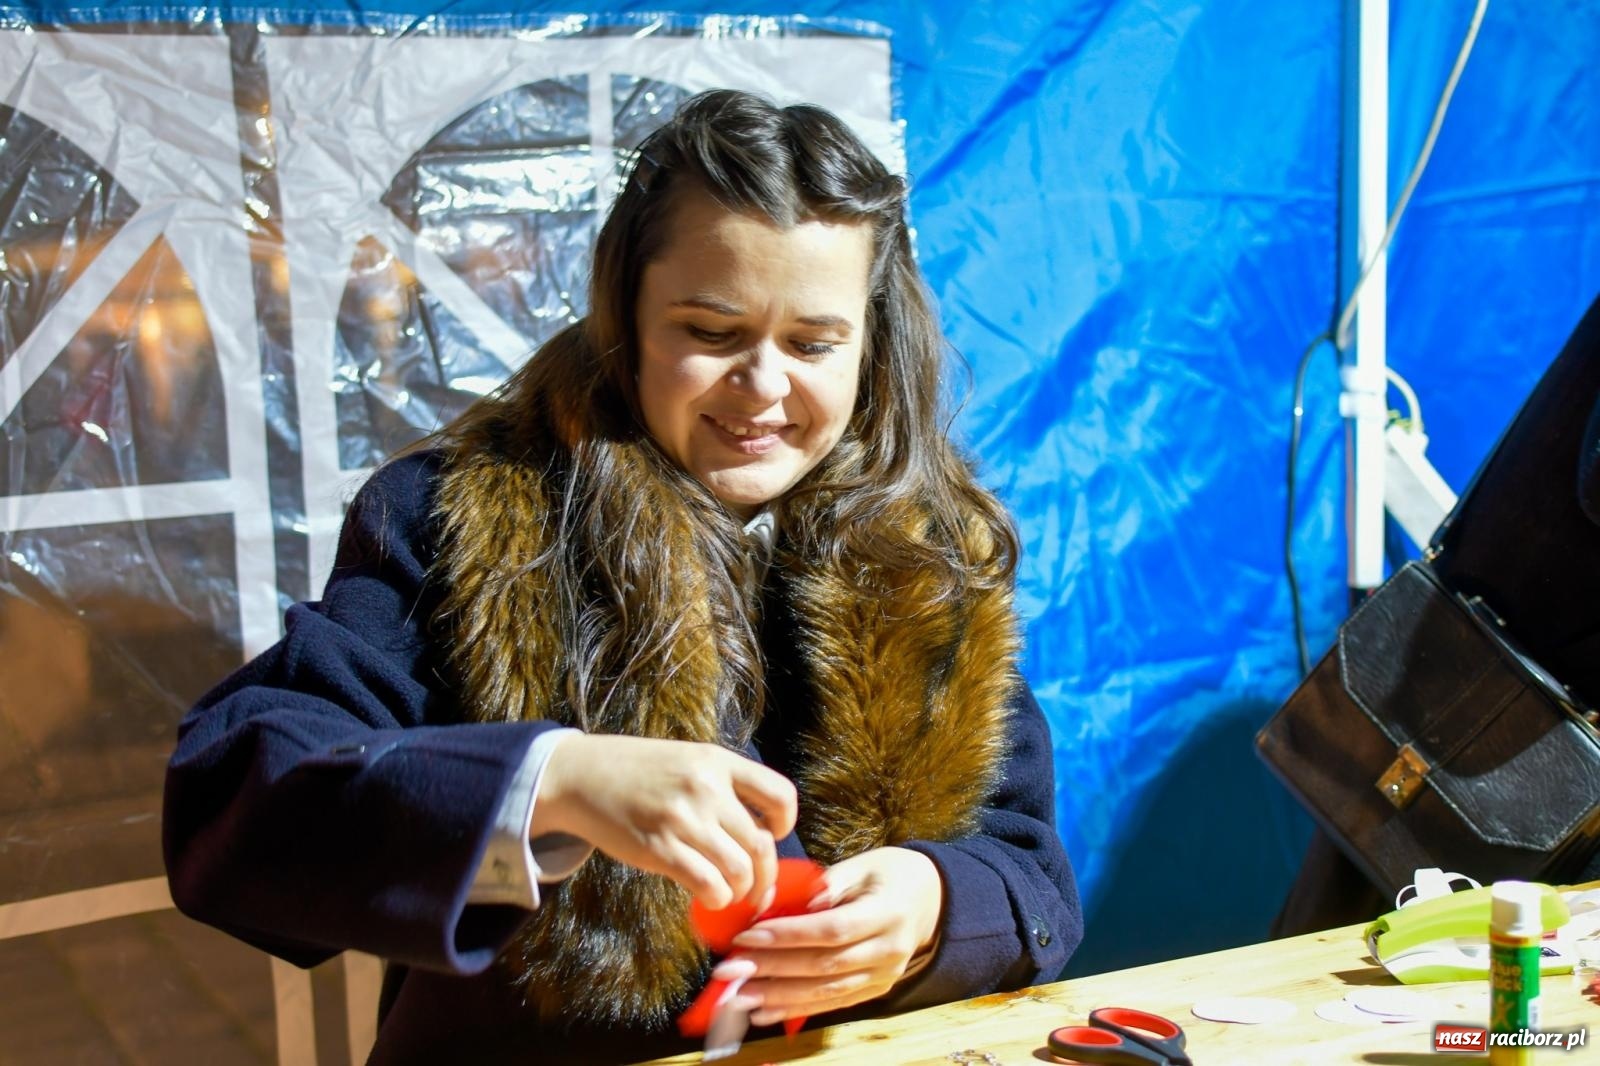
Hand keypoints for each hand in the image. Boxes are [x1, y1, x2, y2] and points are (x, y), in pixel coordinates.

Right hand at [533, 733, 796, 909]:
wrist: (581, 775)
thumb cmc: (638, 772)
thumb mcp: (688, 760)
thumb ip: (723, 787)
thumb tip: (758, 832)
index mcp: (718, 761)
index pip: (780, 794)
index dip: (785, 823)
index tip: (772, 835)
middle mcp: (707, 787)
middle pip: (761, 845)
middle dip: (765, 876)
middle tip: (758, 889)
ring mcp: (683, 818)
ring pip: (739, 870)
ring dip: (741, 891)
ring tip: (730, 894)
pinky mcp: (660, 848)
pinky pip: (708, 885)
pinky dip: (717, 898)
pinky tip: (709, 896)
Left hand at [714, 847, 943, 1026]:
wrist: (931, 899)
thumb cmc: (890, 874)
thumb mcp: (863, 865)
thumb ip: (826, 883)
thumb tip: (786, 900)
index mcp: (888, 913)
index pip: (832, 929)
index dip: (788, 935)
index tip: (748, 935)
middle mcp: (888, 951)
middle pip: (824, 966)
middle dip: (772, 970)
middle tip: (730, 969)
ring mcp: (884, 975)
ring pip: (826, 992)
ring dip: (778, 996)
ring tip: (738, 997)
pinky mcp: (875, 990)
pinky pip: (832, 1004)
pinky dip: (796, 1009)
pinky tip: (764, 1011)